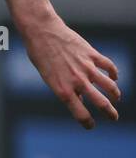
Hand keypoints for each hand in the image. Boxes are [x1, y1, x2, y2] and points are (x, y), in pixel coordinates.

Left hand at [23, 14, 121, 128]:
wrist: (42, 32)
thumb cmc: (41, 55)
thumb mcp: (49, 78)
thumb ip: (65, 90)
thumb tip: (80, 100)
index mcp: (63, 90)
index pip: (80, 114)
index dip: (88, 123)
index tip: (91, 125)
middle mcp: (77, 81)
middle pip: (100, 103)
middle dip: (110, 113)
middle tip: (114, 117)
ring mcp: (86, 68)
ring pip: (109, 86)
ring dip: (115, 94)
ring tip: (116, 98)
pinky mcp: (92, 55)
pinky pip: (108, 66)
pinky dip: (114, 73)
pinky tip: (114, 77)